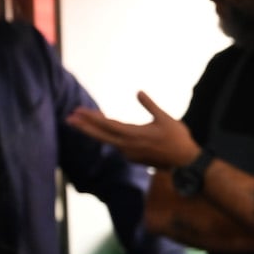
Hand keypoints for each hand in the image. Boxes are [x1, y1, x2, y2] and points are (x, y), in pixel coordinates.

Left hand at [67, 91, 198, 169]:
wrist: (185, 162)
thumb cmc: (178, 139)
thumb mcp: (166, 118)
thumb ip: (150, 105)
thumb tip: (138, 91)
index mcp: (134, 134)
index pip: (107, 124)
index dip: (91, 117)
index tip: (77, 111)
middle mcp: (128, 146)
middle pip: (101, 135)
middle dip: (83, 126)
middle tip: (68, 118)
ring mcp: (130, 154)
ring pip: (107, 140)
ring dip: (94, 131)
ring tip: (82, 122)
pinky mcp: (134, 158)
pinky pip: (117, 145)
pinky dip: (108, 136)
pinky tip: (106, 131)